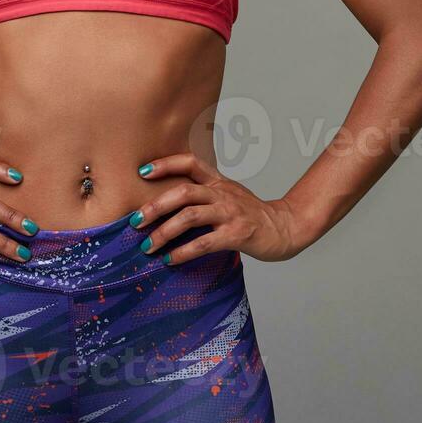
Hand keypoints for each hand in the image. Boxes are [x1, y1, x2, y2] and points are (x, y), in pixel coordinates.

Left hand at [129, 152, 311, 263]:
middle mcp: (222, 194)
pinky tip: (170, 259)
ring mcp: (230, 214)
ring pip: (190, 217)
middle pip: (183, 192)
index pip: (190, 163)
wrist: (287, 228)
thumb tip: (167, 200)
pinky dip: (183, 252)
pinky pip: (204, 243)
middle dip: (155, 206)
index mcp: (218, 182)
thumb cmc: (251, 214)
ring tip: (147, 246)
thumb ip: (204, 192)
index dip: (165, 164)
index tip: (142, 171)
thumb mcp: (228, 194)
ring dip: (164, 232)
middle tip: (134, 220)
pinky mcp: (237, 235)